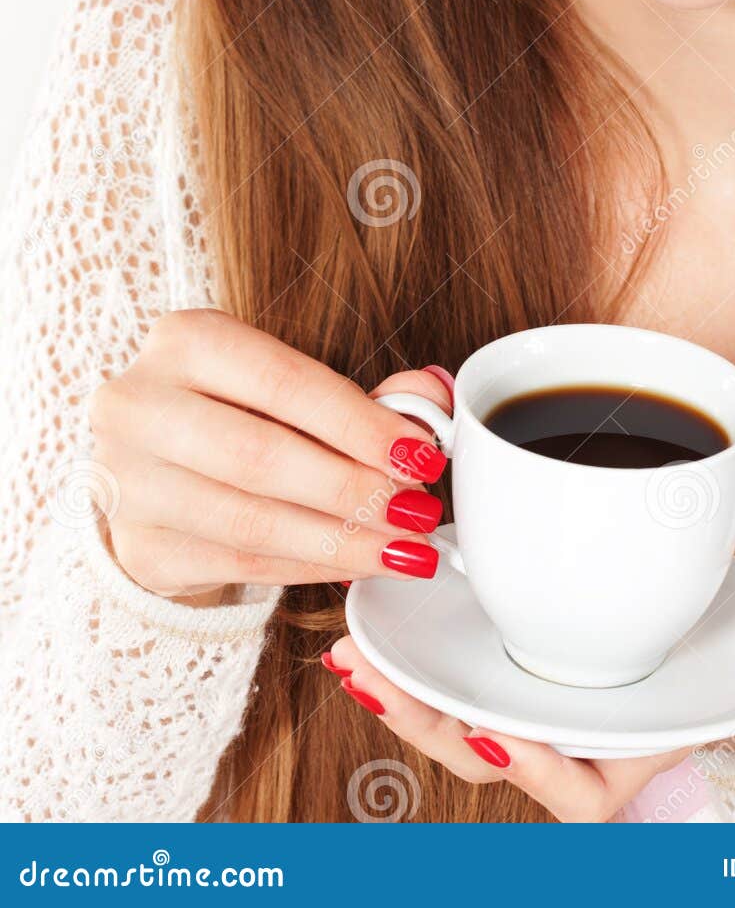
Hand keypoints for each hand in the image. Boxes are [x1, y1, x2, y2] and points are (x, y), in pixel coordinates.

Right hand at [87, 306, 453, 602]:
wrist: (153, 466)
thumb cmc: (235, 411)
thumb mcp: (289, 384)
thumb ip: (361, 393)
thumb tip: (432, 397)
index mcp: (185, 340)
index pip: (284, 383)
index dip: (360, 424)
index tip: (421, 455)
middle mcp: (140, 405)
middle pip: (262, 456)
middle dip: (354, 489)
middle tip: (416, 510)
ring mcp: (129, 481)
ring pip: (251, 520)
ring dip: (341, 541)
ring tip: (402, 548)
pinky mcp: (139, 546)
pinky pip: (241, 562)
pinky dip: (310, 567)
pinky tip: (357, 563)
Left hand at [322, 539, 734, 820]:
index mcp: (654, 743)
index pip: (580, 785)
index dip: (531, 768)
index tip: (491, 733)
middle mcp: (595, 721)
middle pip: (497, 747)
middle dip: (429, 723)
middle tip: (373, 675)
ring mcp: (564, 675)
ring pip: (472, 702)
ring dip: (410, 683)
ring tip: (354, 649)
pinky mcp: (544, 622)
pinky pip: (477, 646)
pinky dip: (428, 635)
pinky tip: (386, 606)